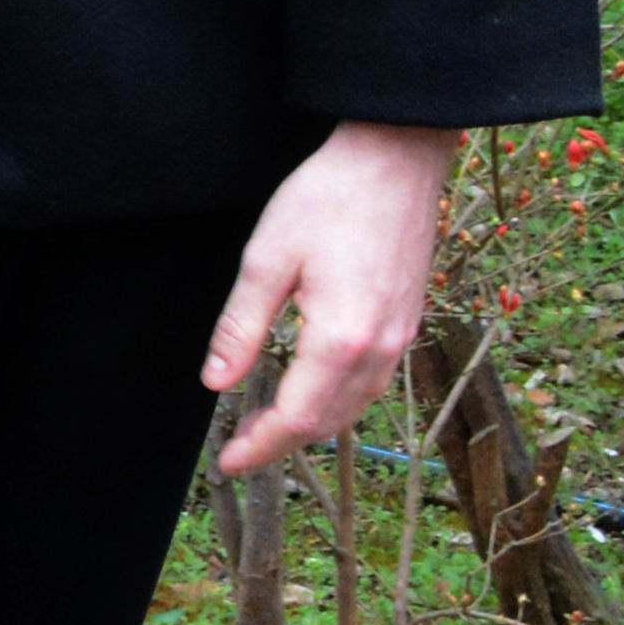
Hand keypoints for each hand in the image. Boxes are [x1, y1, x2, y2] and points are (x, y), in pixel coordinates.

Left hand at [208, 120, 460, 470]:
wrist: (395, 161)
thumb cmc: (326, 199)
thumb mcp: (266, 259)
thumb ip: (241, 327)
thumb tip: (216, 384)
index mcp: (342, 339)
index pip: (297, 416)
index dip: (259, 446)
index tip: (227, 463)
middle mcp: (381, 348)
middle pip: (329, 421)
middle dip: (282, 443)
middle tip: (239, 452)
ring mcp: (401, 337)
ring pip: (355, 406)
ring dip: (311, 425)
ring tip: (267, 430)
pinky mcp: (407, 321)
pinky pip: (373, 382)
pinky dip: (339, 401)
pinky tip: (312, 394)